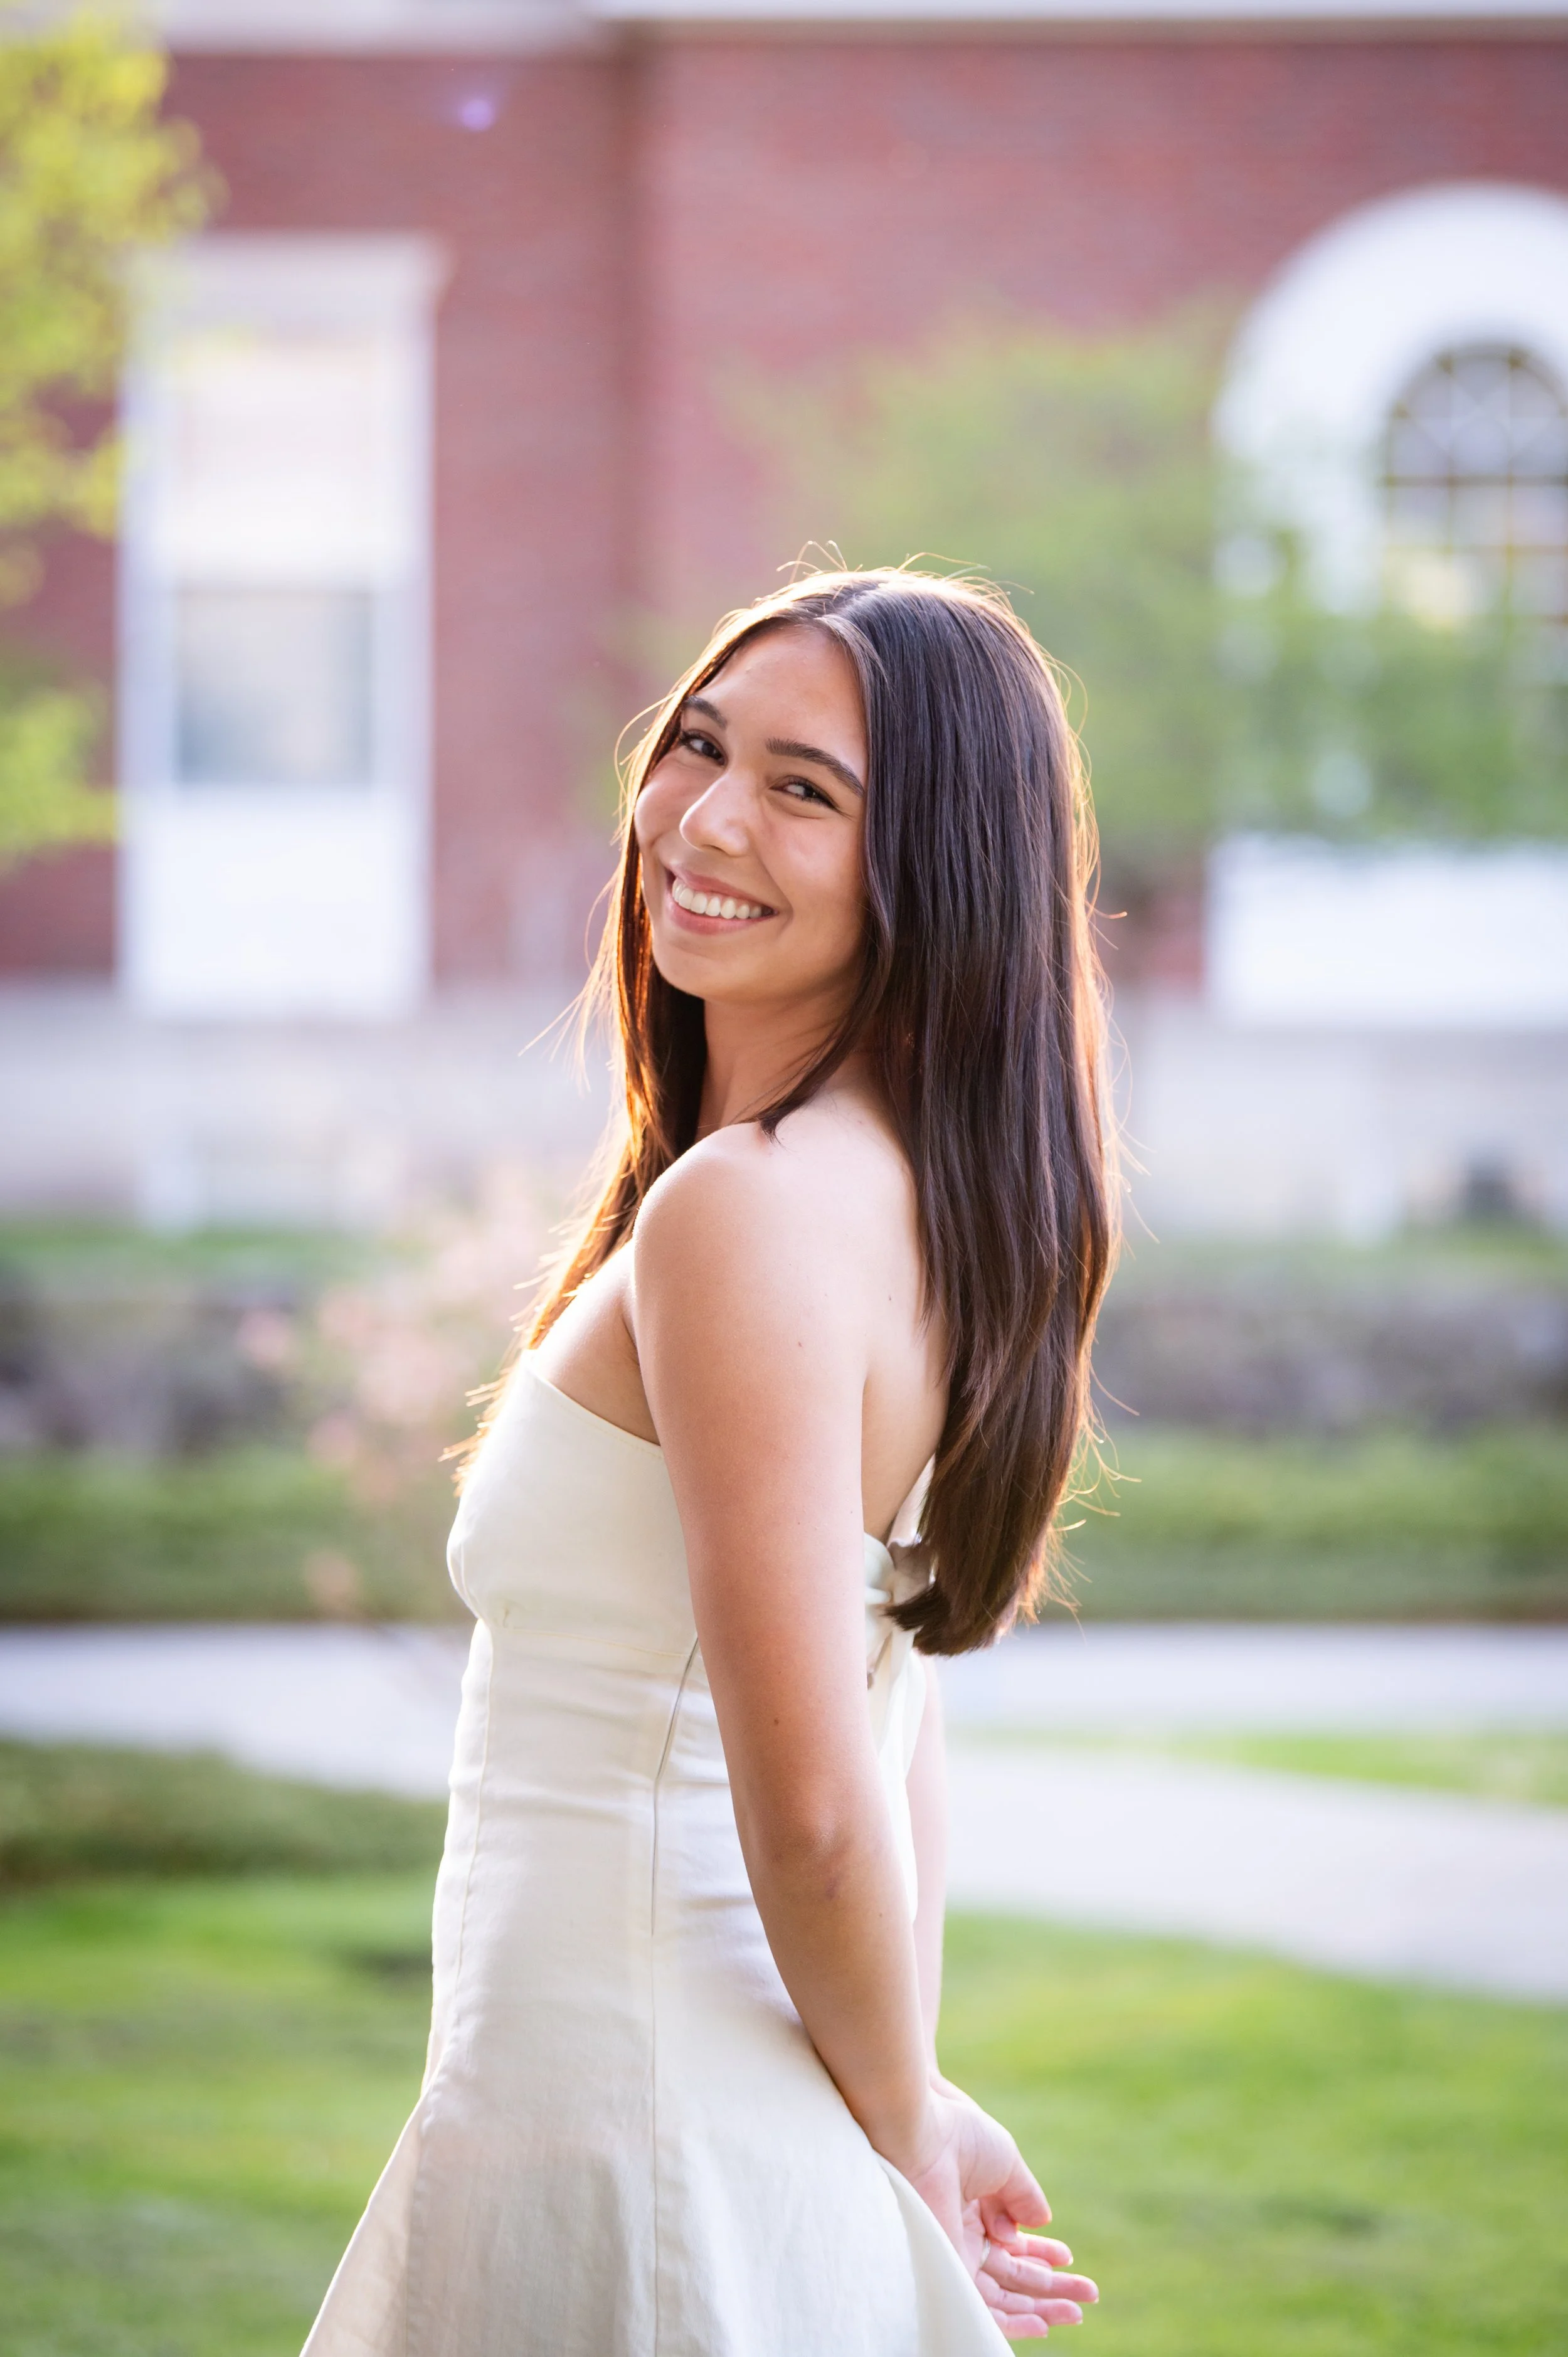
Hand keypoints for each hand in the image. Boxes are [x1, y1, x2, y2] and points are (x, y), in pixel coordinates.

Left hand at [899, 2080, 1098, 2340]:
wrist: (922, 2139)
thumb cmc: (960, 2140)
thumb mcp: (1006, 2164)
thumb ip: (1025, 2197)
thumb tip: (1041, 2224)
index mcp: (976, 2206)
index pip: (1014, 2241)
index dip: (1043, 2252)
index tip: (1067, 2258)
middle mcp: (964, 2234)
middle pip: (1013, 2272)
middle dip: (1051, 2286)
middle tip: (1087, 2294)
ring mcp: (956, 2254)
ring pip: (1003, 2295)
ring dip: (1041, 2306)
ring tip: (1075, 2313)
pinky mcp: (949, 2272)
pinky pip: (982, 2308)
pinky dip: (1012, 2321)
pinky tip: (1040, 2324)